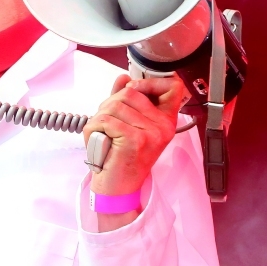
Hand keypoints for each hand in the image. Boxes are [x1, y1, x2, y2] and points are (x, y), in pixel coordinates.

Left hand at [83, 73, 189, 208]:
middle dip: (109, 104)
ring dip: (99, 117)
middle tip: (107, 124)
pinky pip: (105, 120)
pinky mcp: (134, 139)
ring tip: (102, 134)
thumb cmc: (121, 157)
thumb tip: (124, 78)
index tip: (132, 91)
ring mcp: (151, 132)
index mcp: (166, 120)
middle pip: (130, 92)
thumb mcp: (128, 124)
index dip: (147, 83)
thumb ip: (127, 101)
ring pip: (114, 105)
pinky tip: (98, 141)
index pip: (172, 86)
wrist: (118, 187)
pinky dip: (93, 129)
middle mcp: (163, 125)